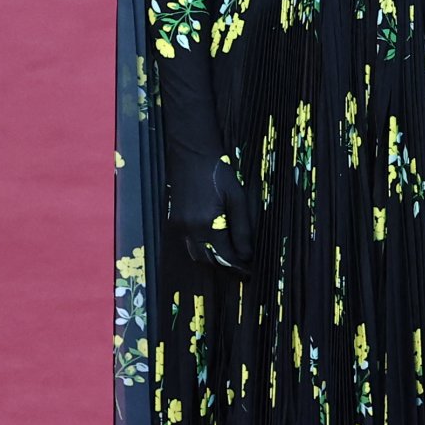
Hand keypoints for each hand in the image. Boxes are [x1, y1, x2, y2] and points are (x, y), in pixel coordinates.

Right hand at [168, 149, 252, 273]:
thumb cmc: (218, 171)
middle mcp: (188, 228)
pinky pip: (188, 242)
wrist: (191, 152)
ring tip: (230, 255)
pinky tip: (215, 241)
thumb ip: (242, 228)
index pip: (224, 256)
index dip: (238, 266)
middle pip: (207, 259)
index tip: (250, 272)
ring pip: (195, 253)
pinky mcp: (173, 219)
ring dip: (212, 258)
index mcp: (206, 223)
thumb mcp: (237, 198)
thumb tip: (247, 254)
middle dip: (224, 266)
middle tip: (242, 267)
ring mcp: (178, 225)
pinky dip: (202, 246)